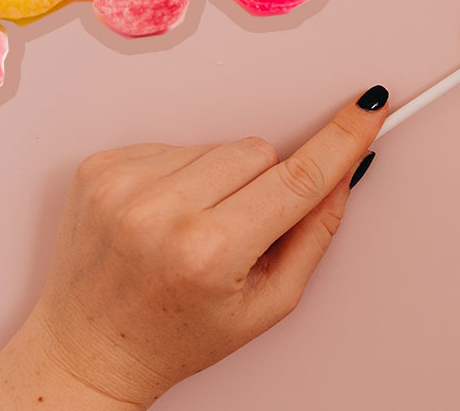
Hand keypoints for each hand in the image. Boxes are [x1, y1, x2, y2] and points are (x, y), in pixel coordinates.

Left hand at [0, 86, 388, 409]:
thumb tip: (346, 172)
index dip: (341, 140)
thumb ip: (315, 234)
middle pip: (258, 151)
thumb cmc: (179, 337)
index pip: (296, 178)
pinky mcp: (99, 168)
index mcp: (209, 253)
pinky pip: (172, 145)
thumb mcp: (267, 304)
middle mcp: (161, 212)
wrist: (89, 350)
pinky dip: (179, 175)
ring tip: (193, 227)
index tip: (369, 109)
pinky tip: (163, 216)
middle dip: (265, 183)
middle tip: (241, 230)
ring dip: (219, 179)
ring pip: (216, 145)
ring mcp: (123, 186)